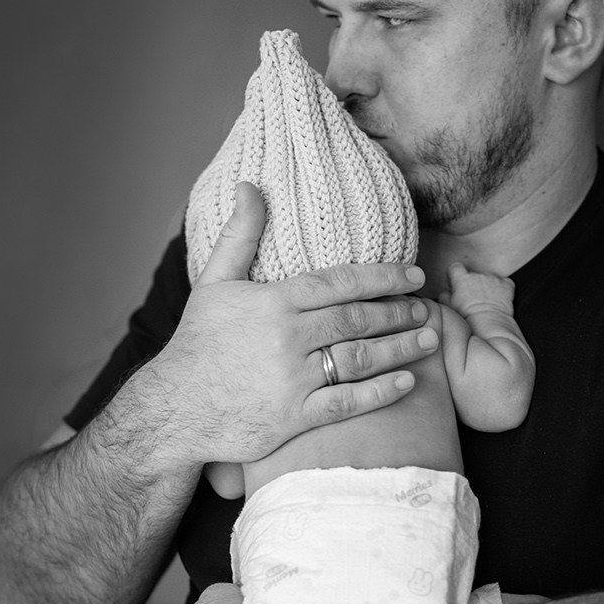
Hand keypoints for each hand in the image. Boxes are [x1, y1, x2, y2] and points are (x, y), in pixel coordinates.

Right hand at [141, 182, 436, 465]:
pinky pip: (348, 403)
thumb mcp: (214, 282)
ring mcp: (293, 380)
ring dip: (401, 347)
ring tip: (429, 339)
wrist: (174, 408)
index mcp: (274, 302)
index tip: (414, 275)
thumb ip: (240, 235)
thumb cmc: (197, 343)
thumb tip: (251, 186)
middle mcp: (288, 338)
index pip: (341, 282)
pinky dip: (382, 393)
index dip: (384, 277)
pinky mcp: (294, 418)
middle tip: (425, 308)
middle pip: (358, 319)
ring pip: (360, 358)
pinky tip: (408, 381)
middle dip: (399, 312)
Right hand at [440, 261, 515, 317]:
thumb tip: (446, 293)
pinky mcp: (507, 285)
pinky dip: (502, 289)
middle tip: (472, 298)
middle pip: (473, 274)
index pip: (455, 267)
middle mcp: (478, 275)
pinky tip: (499, 299)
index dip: (456, 275)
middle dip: (472, 283)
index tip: (457, 284)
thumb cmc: (468, 319)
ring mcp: (494, 279)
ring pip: (489, 278)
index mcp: (462, 279)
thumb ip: (445, 296)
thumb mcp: (449, 308)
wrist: (489, 326)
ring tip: (486, 301)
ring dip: (487, 286)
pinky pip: (505, 283)